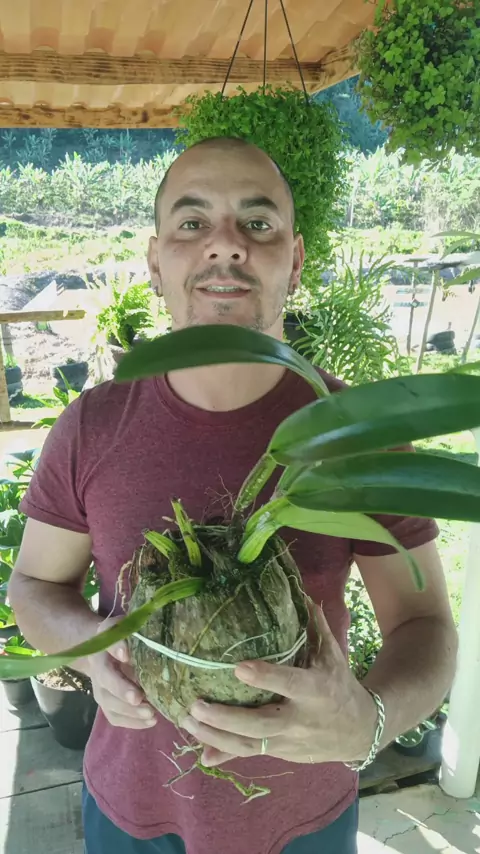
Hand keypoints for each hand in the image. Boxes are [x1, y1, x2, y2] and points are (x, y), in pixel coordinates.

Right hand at [87, 617, 156, 729]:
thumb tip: (126, 653)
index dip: (116, 652)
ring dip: (130, 713)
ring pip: (110, 706)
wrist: (104, 650)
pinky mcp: (107, 704)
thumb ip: (123, 637)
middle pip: (106, 686)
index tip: (126, 656)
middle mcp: (97, 673)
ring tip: (151, 715)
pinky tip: (150, 721)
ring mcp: (101, 691)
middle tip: (140, 698)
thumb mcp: (122, 627)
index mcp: (101, 650)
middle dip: (122, 692)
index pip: (106, 650)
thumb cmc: (120, 636)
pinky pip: (115, 717)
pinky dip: (132, 722)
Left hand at [180, 604, 376, 766]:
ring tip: (187, 719)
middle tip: (196, 704)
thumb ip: (315, 627)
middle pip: (260, 723)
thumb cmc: (340, 686)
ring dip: (215, 735)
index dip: (265, 677)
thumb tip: (301, 593)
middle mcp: (300, 719)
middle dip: (226, 717)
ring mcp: (288, 741)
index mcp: (315, 690)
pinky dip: (225, 754)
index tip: (237, 668)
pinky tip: (201, 751)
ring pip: (249, 744)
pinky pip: (249, 755)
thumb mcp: (333, 656)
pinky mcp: (279, 753)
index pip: (289, 683)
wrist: (359, 731)